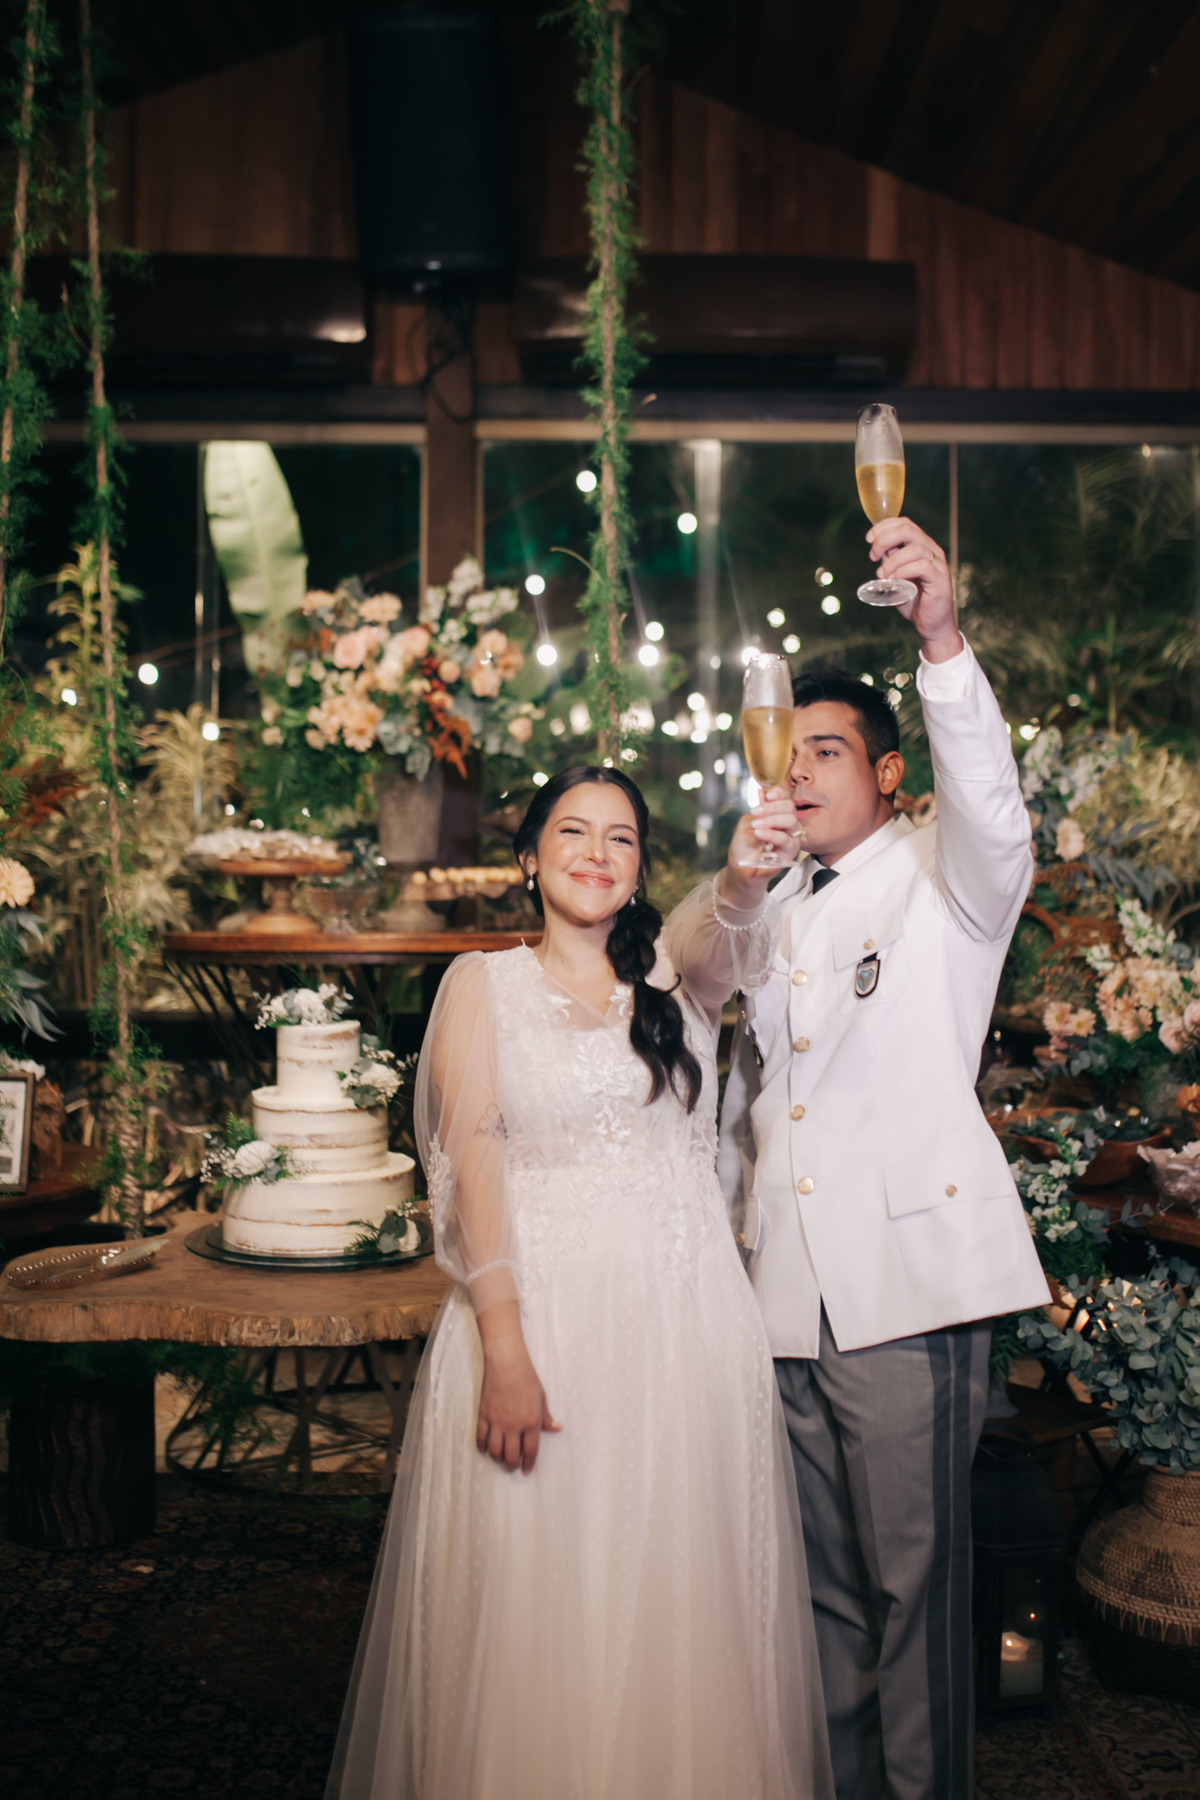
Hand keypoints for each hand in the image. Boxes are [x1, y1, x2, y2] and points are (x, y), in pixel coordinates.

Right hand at [476, 1302, 559, 1473]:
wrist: (506, 1362)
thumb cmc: (526, 1377)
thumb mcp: (541, 1397)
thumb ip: (546, 1416)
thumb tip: (556, 1428)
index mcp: (531, 1421)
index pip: (530, 1451)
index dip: (529, 1464)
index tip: (527, 1470)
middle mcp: (514, 1426)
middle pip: (511, 1456)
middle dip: (512, 1465)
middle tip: (513, 1466)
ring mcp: (496, 1422)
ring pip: (495, 1451)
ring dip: (498, 1457)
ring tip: (500, 1456)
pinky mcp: (483, 1416)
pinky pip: (481, 1438)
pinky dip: (483, 1446)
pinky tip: (486, 1446)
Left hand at [724, 785, 803, 904]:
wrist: (740, 868)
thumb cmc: (744, 846)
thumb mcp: (747, 822)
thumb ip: (758, 808)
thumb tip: (762, 791)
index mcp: (779, 816)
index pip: (787, 800)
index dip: (780, 794)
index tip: (768, 795)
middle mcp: (788, 826)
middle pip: (791, 808)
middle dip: (773, 807)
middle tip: (756, 812)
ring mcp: (791, 839)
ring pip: (792, 821)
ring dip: (772, 819)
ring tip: (756, 824)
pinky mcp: (790, 854)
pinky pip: (787, 840)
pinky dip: (772, 833)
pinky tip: (759, 833)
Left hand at [866, 516, 962, 661]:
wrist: (931, 625)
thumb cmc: (915, 601)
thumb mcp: (897, 577)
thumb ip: (890, 562)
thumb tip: (878, 551)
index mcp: (922, 546)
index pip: (904, 524)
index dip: (884, 526)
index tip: (869, 539)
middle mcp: (932, 551)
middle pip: (908, 530)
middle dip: (884, 539)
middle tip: (873, 556)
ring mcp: (938, 564)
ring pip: (914, 548)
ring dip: (892, 560)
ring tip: (882, 575)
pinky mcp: (940, 579)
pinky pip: (922, 566)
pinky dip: (903, 571)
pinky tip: (894, 581)